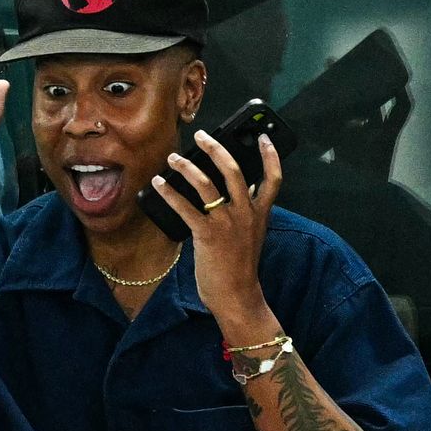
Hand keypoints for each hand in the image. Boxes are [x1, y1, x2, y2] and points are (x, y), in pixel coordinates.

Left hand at [148, 130, 284, 323]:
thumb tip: (233, 194)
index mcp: (259, 213)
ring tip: (173, 158)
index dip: (270, 156)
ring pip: (207, 184)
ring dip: (187, 167)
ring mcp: (226, 223)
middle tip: (201, 136)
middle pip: (234, 171)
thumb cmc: (239, 267)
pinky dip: (169, 192)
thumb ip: (245, 214)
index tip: (264, 137)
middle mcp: (245, 213)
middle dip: (216, 149)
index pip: (273, 179)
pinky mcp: (206, 234)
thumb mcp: (250, 236)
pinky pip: (184, 206)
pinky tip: (157, 183)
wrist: (237, 295)